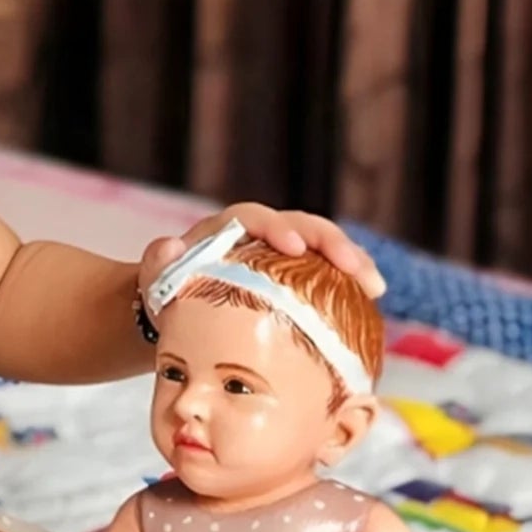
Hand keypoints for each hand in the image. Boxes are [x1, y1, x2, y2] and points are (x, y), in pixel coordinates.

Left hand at [140, 204, 385, 299]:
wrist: (179, 313)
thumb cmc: (167, 295)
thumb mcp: (157, 281)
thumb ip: (158, 262)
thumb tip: (171, 246)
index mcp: (229, 228)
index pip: (256, 218)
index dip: (278, 229)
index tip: (294, 248)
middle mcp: (262, 234)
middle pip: (303, 226)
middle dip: (331, 242)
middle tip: (352, 267)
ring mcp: (284, 256)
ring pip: (324, 248)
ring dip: (353, 262)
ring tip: (374, 287)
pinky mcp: (299, 278)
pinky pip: (329, 276)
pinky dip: (350, 286)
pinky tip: (371, 305)